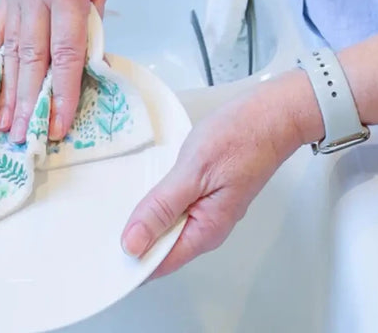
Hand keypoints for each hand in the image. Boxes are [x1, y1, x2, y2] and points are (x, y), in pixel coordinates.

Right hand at [0, 0, 114, 143]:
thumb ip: (92, 22)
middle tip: (26, 140)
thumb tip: (85, 65)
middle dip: (30, 102)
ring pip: (9, 49)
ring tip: (3, 125)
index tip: (60, 125)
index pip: (66, 52)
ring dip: (6, 90)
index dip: (63, 92)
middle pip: (32, 57)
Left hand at [120, 74, 319, 278]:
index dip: (129, 261)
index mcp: (205, 230)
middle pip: (162, 246)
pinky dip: (161, 198)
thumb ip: (163, 207)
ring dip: (147, 215)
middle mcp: (208, 226)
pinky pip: (178, 206)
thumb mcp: (194, 170)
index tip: (102, 252)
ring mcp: (211, 209)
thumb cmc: (241, 136)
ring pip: (169, 225)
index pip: (159, 263)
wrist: (275, 113)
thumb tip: (133, 244)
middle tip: (103, 220)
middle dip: (134, 237)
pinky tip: (149, 183)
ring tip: (120, 200)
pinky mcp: (211, 191)